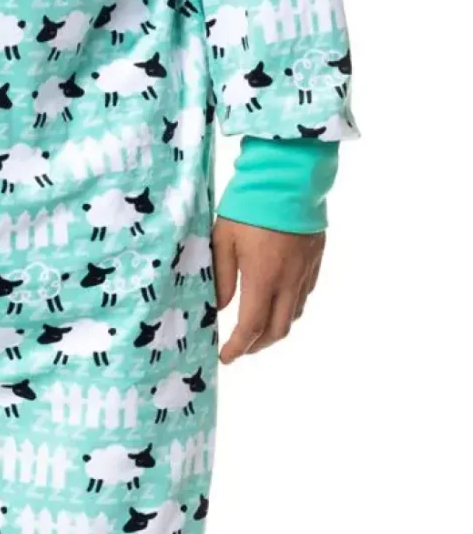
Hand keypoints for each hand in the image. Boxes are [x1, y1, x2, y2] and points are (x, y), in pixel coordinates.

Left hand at [212, 218, 324, 363]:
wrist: (289, 176)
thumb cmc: (249, 205)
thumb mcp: (223, 239)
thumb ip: (220, 277)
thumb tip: (219, 307)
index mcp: (263, 279)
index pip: (251, 328)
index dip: (238, 348)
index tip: (225, 356)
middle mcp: (289, 282)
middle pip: (278, 330)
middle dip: (258, 346)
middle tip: (241, 348)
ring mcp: (306, 271)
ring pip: (295, 315)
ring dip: (275, 329)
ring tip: (258, 328)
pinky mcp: (316, 259)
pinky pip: (305, 295)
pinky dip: (290, 308)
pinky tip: (278, 302)